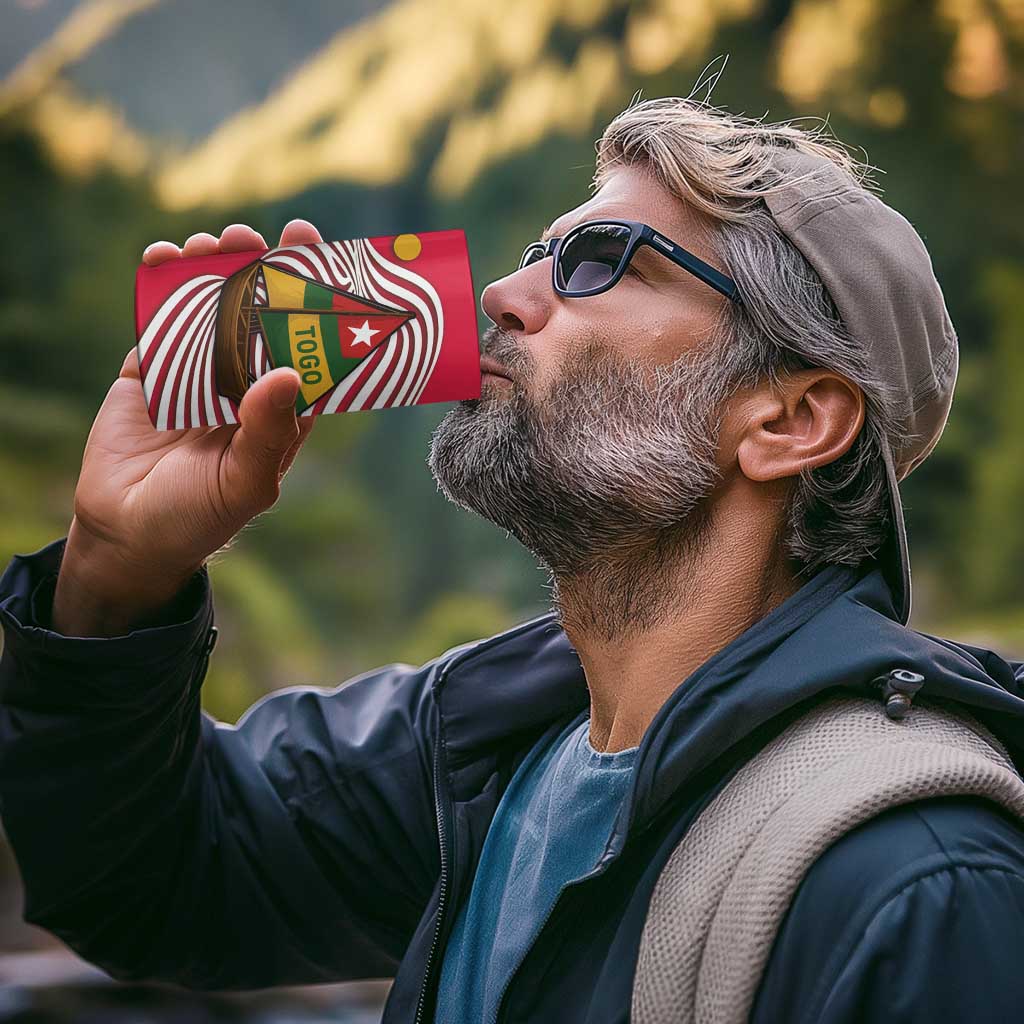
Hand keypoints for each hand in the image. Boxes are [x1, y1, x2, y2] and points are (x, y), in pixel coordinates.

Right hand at [52, 220, 324, 635]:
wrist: (127, 534)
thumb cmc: (200, 517)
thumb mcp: (244, 483)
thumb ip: (268, 433)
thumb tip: (288, 374)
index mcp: (280, 408)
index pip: (306, 345)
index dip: (314, 300)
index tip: (316, 254)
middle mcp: (245, 383)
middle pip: (259, 315)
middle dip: (260, 271)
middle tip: (256, 237)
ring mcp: (197, 373)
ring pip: (211, 308)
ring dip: (213, 270)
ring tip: (212, 244)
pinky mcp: (151, 370)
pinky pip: (159, 320)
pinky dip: (161, 285)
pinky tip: (164, 258)